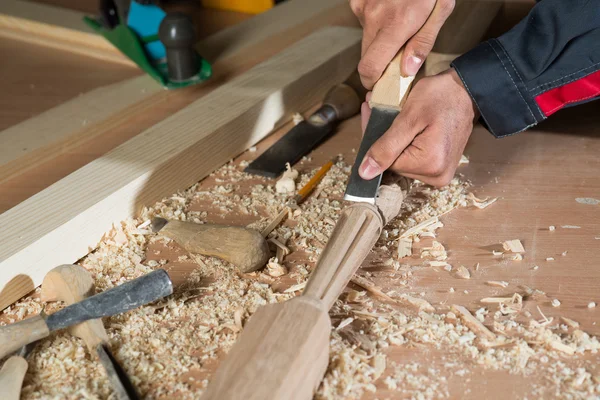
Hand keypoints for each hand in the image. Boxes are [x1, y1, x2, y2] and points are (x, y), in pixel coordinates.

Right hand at [349, 0, 454, 88]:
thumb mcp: (440, 10)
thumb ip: (423, 42)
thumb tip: (407, 71)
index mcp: (396, 24)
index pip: (369, 68)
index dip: (373, 82)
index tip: (383, 85)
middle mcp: (375, 17)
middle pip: (367, 58)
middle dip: (380, 64)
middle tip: (398, 59)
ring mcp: (364, 7)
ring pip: (366, 41)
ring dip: (379, 44)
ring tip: (399, 29)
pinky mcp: (359, 1)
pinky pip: (364, 23)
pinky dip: (376, 25)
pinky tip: (390, 13)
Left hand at [358, 69, 477, 186]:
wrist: (469, 89)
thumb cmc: (442, 96)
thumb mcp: (410, 118)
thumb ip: (386, 146)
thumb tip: (365, 174)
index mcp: (429, 165)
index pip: (385, 162)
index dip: (374, 138)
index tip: (368, 111)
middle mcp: (437, 177)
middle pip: (394, 163)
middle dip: (383, 137)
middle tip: (375, 108)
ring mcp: (440, 174)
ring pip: (401, 161)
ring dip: (392, 139)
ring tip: (389, 112)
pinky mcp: (441, 168)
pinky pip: (413, 159)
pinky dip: (405, 142)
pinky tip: (402, 124)